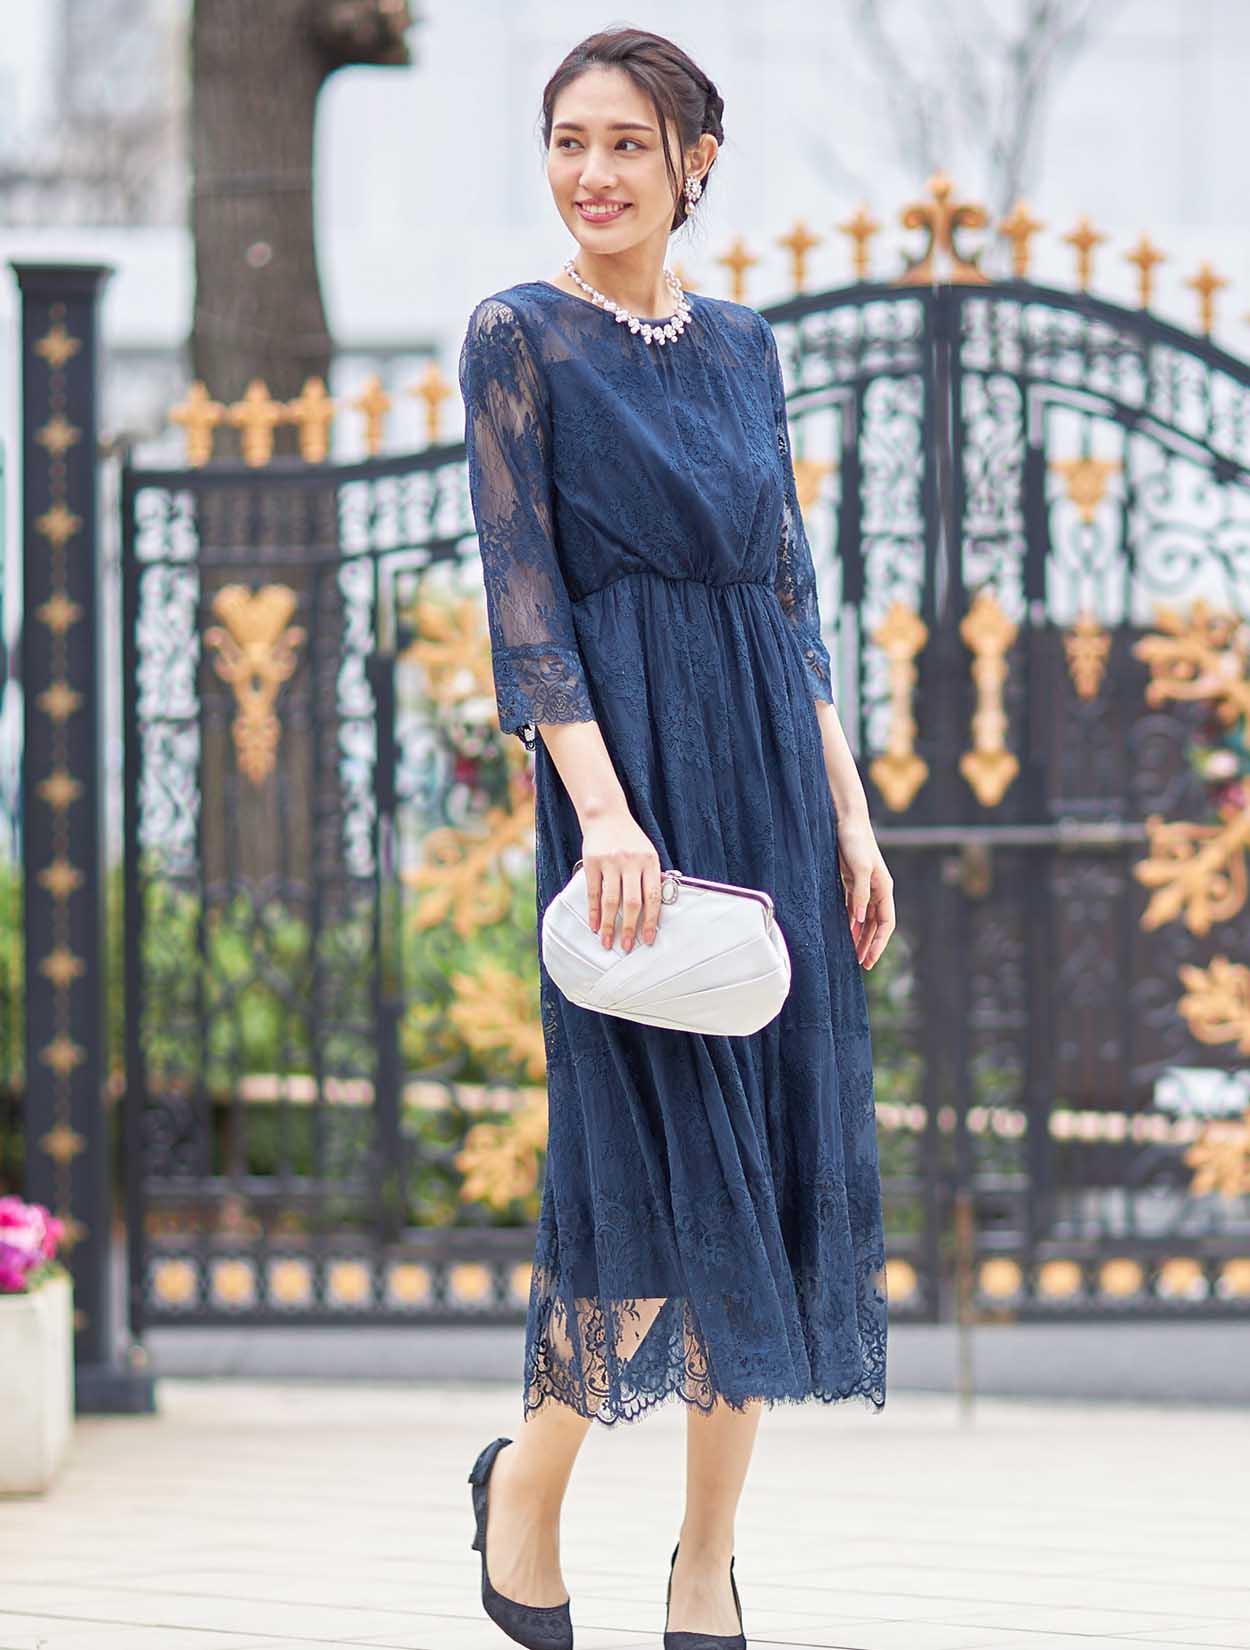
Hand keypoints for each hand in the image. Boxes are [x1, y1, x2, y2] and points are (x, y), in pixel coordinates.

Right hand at [579, 813, 662, 951]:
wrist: (606, 814)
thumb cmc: (630, 839)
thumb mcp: (647, 853)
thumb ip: (651, 878)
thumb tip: (654, 912)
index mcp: (650, 861)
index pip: (653, 897)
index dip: (651, 921)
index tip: (648, 940)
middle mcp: (631, 862)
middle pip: (632, 902)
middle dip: (629, 928)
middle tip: (627, 947)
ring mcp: (610, 862)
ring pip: (611, 900)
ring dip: (609, 924)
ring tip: (607, 942)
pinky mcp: (592, 862)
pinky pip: (593, 892)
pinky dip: (593, 911)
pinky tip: (594, 925)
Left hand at [835, 813, 895, 969]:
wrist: (846, 820)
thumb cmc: (855, 841)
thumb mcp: (858, 868)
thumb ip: (860, 894)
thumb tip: (860, 919)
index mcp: (884, 888)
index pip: (885, 923)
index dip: (878, 943)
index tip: (869, 959)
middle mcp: (877, 890)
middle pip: (876, 924)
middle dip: (869, 944)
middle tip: (861, 964)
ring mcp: (865, 887)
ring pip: (865, 918)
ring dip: (860, 936)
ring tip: (852, 954)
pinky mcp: (852, 882)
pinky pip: (853, 908)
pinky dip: (850, 922)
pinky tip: (844, 932)